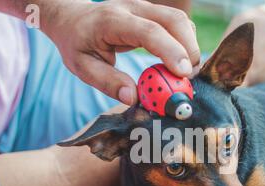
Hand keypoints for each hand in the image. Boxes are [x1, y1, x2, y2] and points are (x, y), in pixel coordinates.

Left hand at [44, 0, 199, 104]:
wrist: (74, 19)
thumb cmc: (78, 44)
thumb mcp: (83, 67)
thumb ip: (108, 82)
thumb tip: (134, 98)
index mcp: (113, 21)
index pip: (149, 32)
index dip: (171, 52)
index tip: (184, 74)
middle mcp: (134, 8)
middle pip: (174, 21)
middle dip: (189, 50)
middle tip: (189, 79)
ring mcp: (146, 7)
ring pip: (181, 20)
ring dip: (190, 47)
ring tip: (184, 75)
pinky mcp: (154, 13)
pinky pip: (179, 24)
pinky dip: (186, 43)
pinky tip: (179, 63)